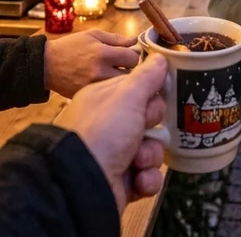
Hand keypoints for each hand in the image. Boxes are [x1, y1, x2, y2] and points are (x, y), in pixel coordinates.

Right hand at [44, 30, 139, 98]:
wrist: (46, 65)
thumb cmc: (70, 47)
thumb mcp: (92, 35)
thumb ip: (116, 38)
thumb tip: (135, 41)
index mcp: (103, 53)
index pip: (133, 58)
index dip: (133, 55)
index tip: (128, 54)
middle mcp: (100, 71)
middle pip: (131, 74)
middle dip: (129, 69)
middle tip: (121, 65)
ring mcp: (95, 86)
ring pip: (120, 86)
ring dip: (120, 80)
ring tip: (111, 73)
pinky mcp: (89, 95)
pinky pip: (108, 93)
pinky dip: (109, 88)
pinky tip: (102, 81)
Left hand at [54, 54, 168, 212]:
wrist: (81, 184)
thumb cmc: (103, 131)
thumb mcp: (126, 96)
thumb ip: (146, 77)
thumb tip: (160, 57)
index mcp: (105, 101)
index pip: (138, 91)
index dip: (151, 96)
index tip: (156, 98)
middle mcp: (109, 127)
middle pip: (148, 121)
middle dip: (152, 127)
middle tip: (142, 127)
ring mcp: (116, 155)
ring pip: (151, 150)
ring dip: (149, 155)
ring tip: (136, 161)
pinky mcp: (123, 181)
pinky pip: (148, 177)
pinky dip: (146, 179)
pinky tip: (138, 179)